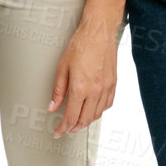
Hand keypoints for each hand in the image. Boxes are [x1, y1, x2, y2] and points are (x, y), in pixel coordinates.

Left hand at [47, 13, 118, 134]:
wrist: (99, 32)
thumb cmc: (80, 45)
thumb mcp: (62, 67)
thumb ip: (58, 90)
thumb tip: (52, 107)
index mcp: (81, 87)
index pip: (71, 117)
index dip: (63, 128)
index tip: (58, 132)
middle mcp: (95, 91)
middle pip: (85, 120)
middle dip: (74, 128)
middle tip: (65, 129)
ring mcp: (106, 88)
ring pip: (97, 114)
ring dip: (86, 121)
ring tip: (77, 121)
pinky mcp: (113, 83)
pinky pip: (107, 104)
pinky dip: (99, 111)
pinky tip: (92, 109)